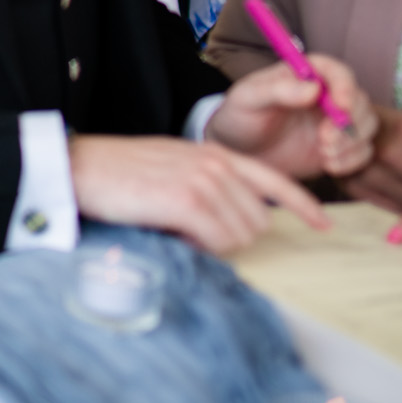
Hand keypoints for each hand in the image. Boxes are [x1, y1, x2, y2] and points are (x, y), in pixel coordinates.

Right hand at [69, 134, 328, 255]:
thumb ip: (206, 184)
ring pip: (242, 235)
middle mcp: (216, 164)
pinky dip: (202, 249)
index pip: (274, 180)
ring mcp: (204, 182)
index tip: (323, 226)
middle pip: (259, 220)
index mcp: (214, 153)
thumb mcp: (170, 166)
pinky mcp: (188, 202)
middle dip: (236, 237)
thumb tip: (230, 224)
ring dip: (217, 246)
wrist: (79, 168)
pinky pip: (220, 241)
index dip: (304, 205)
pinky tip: (176, 237)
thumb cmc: (116, 172)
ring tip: (181, 234)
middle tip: (198, 237)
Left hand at [203, 57, 374, 181]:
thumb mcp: (248, 99)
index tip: (341, 106)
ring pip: (366, 126)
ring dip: (351, 142)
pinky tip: (329, 166)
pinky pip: (362, 151)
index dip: (345, 87)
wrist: (239, 151)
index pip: (337, 72)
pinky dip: (352, 160)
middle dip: (349, 122)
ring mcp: (335, 122)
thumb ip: (277, 91)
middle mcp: (327, 95)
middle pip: (360, 101)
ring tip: (324, 154)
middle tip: (325, 140)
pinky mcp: (339, 146)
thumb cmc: (240, 117)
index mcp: (306, 74)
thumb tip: (312, 88)